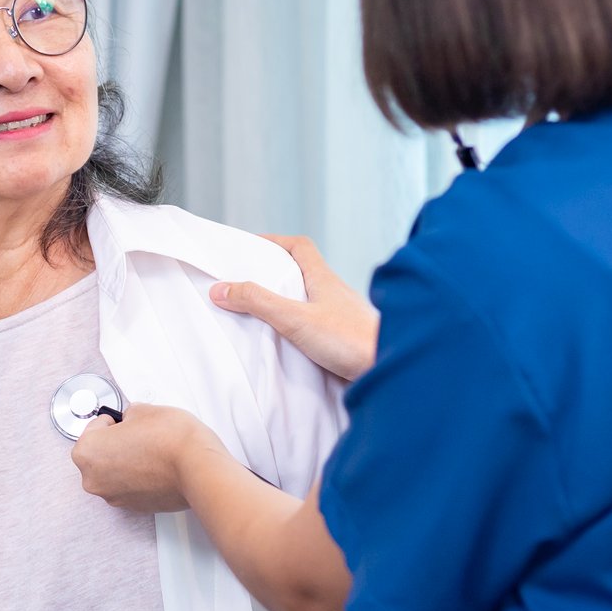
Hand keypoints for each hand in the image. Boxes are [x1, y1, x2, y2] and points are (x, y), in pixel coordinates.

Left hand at [72, 403, 224, 513]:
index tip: (124, 421)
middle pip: (99, 455)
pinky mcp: (134, 507)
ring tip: (151, 451)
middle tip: (139, 435)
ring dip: (127, 462)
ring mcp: (114, 497)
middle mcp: (94, 479)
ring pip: (114, 473)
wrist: (197, 468)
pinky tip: (156, 467)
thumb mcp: (143, 409)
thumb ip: (128, 414)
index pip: (93, 428)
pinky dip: (139, 478)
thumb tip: (130, 420)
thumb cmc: (170, 439)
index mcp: (87, 452)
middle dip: (116, 444)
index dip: (112, 421)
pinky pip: (130, 487)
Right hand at [210, 235, 378, 381]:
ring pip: (310, 299)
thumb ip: (258, 303)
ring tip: (260, 312)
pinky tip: (286, 341)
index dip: (274, 242)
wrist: (391, 368)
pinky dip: (297, 325)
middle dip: (274, 272)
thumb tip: (221, 289)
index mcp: (323, 279)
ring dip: (286, 301)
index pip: (299, 246)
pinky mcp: (343, 338)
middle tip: (248, 281)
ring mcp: (341, 315)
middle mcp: (334, 293)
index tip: (250, 247)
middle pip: (302, 271)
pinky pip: (316, 323)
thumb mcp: (295, 318)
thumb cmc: (350, 340)